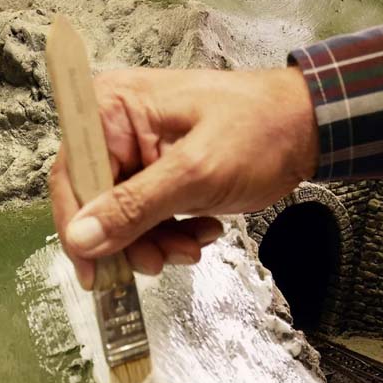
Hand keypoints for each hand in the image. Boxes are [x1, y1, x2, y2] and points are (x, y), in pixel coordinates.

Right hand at [49, 67, 318, 288]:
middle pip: (95, 202)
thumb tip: (80, 240)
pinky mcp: (155, 176)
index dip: (78, 227)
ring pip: (120, 219)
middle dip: (129, 240)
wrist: (309, 127)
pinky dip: (171, 235)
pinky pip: (144, 218)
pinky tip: (203, 230)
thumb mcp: (195, 172)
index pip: (73, 176)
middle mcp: (114, 130)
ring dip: (155, 243)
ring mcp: (135, 154)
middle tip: (159, 262)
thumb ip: (134, 208)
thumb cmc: (259, 130)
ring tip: (193, 246)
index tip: (94, 272)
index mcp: (112, 110)